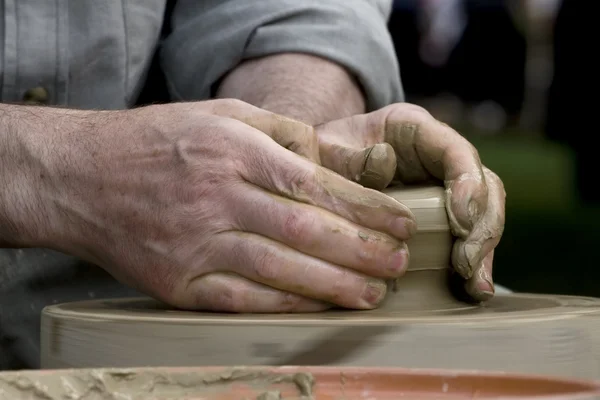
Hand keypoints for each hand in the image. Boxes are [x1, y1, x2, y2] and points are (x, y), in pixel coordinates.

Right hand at [8, 100, 417, 311]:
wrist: (80, 178)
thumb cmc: (157, 142)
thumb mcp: (218, 114)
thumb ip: (281, 132)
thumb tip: (335, 161)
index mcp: (230, 150)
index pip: (313, 184)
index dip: (364, 208)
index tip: (398, 222)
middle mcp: (215, 197)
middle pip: (305, 231)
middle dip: (362, 250)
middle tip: (399, 262)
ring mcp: (194, 244)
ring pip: (281, 270)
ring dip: (336, 285)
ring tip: (375, 291)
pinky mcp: (177, 283)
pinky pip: (244, 299)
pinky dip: (289, 305)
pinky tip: (323, 306)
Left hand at [315, 104, 505, 300]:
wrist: (321, 166)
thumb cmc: (325, 155)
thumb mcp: (327, 150)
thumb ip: (350, 157)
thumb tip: (384, 163)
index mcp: (414, 130)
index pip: (455, 151)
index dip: (467, 183)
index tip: (461, 219)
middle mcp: (437, 156)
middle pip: (483, 184)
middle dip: (481, 226)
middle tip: (466, 263)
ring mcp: (443, 187)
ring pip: (482, 213)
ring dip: (483, 250)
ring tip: (476, 286)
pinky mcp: (440, 216)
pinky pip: (466, 236)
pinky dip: (472, 262)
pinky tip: (472, 289)